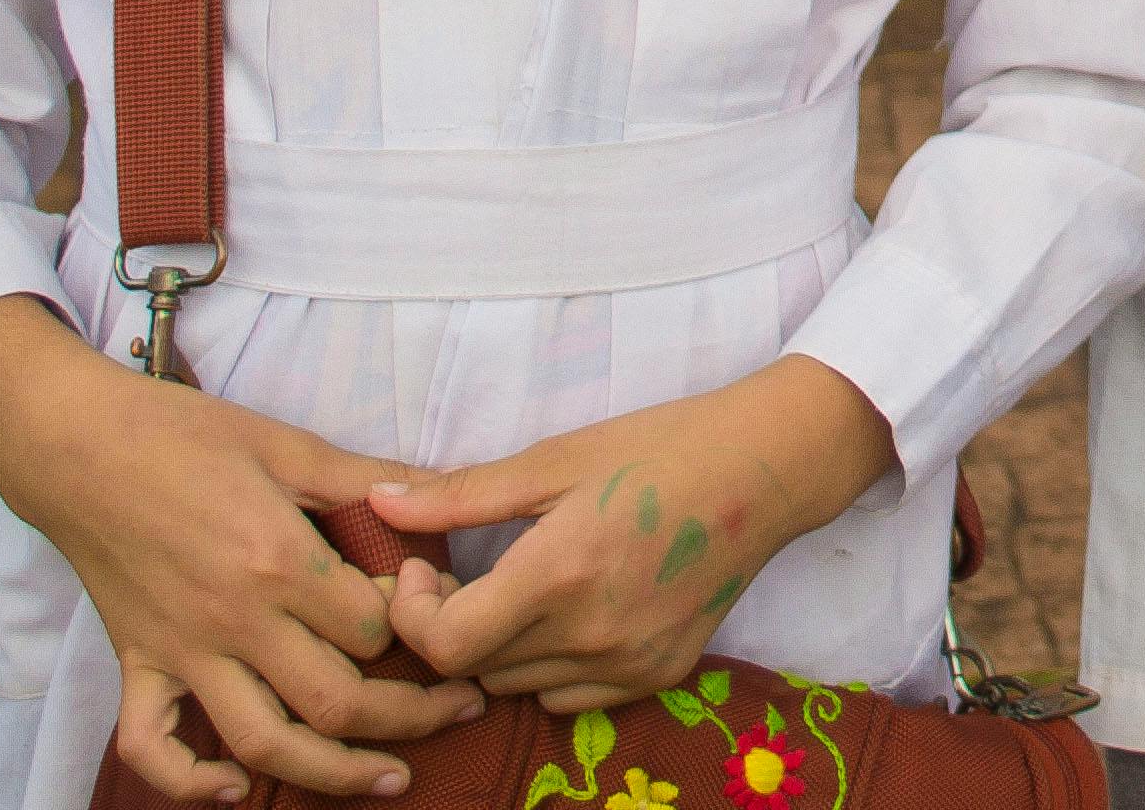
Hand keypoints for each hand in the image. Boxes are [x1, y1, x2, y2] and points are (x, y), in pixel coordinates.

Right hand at [0, 296, 482, 801]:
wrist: (76, 445)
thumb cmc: (183, 434)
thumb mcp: (287, 444)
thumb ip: (367, 478)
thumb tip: (437, 490)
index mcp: (279, 561)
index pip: (372, 626)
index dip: (416, 625)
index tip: (433, 614)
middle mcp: (234, 620)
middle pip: (336, 701)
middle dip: (412, 717)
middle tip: (460, 710)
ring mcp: (181, 651)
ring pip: (262, 742)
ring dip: (332, 773)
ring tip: (390, 778)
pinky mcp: (136, 664)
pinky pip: (153, 746)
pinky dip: (190, 783)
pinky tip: (238, 788)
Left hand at [368, 355, 895, 708]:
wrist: (768, 469)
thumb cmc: (661, 447)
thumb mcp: (557, 458)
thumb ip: (461, 494)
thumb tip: (376, 504)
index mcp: (560, 573)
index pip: (444, 645)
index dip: (412, 614)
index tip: (423, 568)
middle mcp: (593, 634)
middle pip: (474, 669)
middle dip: (449, 625)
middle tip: (463, 572)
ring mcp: (630, 663)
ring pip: (518, 686)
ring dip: (498, 648)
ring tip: (517, 588)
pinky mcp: (660, 675)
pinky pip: (570, 695)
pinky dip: (550, 665)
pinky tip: (568, 612)